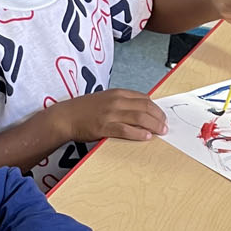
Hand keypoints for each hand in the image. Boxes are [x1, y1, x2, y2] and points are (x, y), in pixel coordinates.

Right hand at [51, 88, 166, 142]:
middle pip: (146, 107)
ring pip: (139, 118)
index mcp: (117, 93)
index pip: (144, 98)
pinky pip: (126, 130)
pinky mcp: (105, 127)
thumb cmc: (84, 109)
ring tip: (161, 132)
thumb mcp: (105, 99)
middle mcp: (116, 101)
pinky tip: (146, 137)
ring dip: (154, 126)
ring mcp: (110, 114)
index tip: (161, 116)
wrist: (66, 116)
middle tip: (165, 126)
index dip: (156, 108)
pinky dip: (139, 133)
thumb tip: (139, 110)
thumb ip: (121, 102)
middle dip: (159, 117)